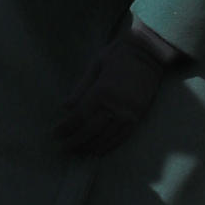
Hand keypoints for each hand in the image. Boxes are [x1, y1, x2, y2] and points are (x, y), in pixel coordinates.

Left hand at [54, 29, 169, 156]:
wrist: (149, 52)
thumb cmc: (117, 55)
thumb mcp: (95, 66)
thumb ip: (80, 88)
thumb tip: (65, 107)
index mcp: (101, 91)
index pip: (79, 116)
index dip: (66, 128)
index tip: (55, 134)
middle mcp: (115, 105)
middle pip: (90, 130)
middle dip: (75, 141)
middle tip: (63, 148)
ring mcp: (128, 112)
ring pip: (106, 136)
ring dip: (90, 146)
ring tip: (78, 151)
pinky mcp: (138, 116)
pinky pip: (122, 136)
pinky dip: (109, 145)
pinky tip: (99, 151)